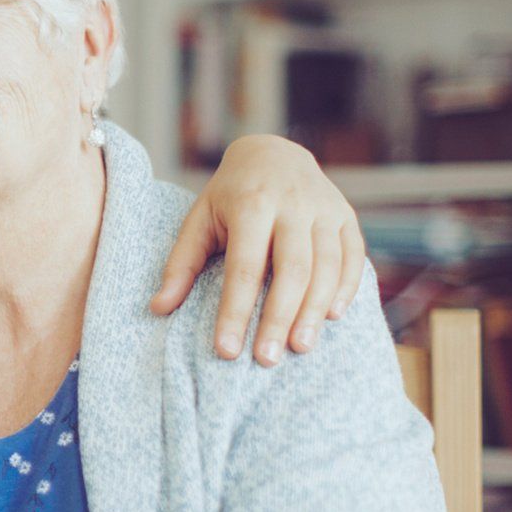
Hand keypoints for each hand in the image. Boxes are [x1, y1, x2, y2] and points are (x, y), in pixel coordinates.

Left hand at [151, 134, 365, 366]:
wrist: (274, 152)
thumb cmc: (230, 195)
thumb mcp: (199, 219)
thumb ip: (181, 264)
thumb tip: (158, 308)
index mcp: (251, 204)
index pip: (244, 268)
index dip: (235, 311)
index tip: (226, 350)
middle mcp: (292, 205)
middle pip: (291, 270)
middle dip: (279, 318)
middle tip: (267, 359)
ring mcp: (325, 209)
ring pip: (326, 267)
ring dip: (314, 311)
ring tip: (299, 348)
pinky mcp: (346, 217)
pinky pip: (353, 256)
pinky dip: (345, 288)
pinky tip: (331, 318)